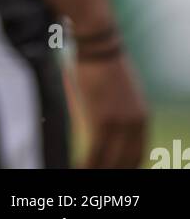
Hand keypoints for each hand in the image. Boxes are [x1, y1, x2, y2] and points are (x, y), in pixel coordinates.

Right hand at [72, 53, 148, 168]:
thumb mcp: (117, 92)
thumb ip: (116, 114)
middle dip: (109, 171)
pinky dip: (85, 165)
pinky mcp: (103, 121)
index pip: (137, 156)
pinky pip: (94, 154)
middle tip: (93, 175)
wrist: (97, 43)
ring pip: (108, 162)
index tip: (111, 171)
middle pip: (125, 163)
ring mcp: (120, 124)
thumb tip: (102, 131)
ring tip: (81, 174)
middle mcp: (136, 124)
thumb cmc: (100, 62)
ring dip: (94, 171)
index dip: (124, 168)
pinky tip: (76, 168)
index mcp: (142, 118)